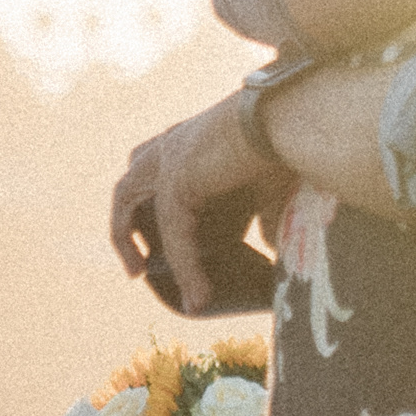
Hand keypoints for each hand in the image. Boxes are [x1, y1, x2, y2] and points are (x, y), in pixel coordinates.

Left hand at [109, 97, 293, 315]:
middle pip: (129, 182)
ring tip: (139, 275)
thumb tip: (273, 250)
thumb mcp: (269, 190)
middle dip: (123, 222)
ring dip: (126, 240)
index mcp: (191, 140)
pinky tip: (199, 293)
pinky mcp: (178, 180)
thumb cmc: (288, 146)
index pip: (152, 169)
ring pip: (128, 199)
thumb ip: (264, 217)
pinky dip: (185, 266)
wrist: (291, 122)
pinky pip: (174, 233)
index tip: (151, 238)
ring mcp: (170, 158)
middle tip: (136, 265)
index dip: (146, 202)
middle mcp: (173, 144)